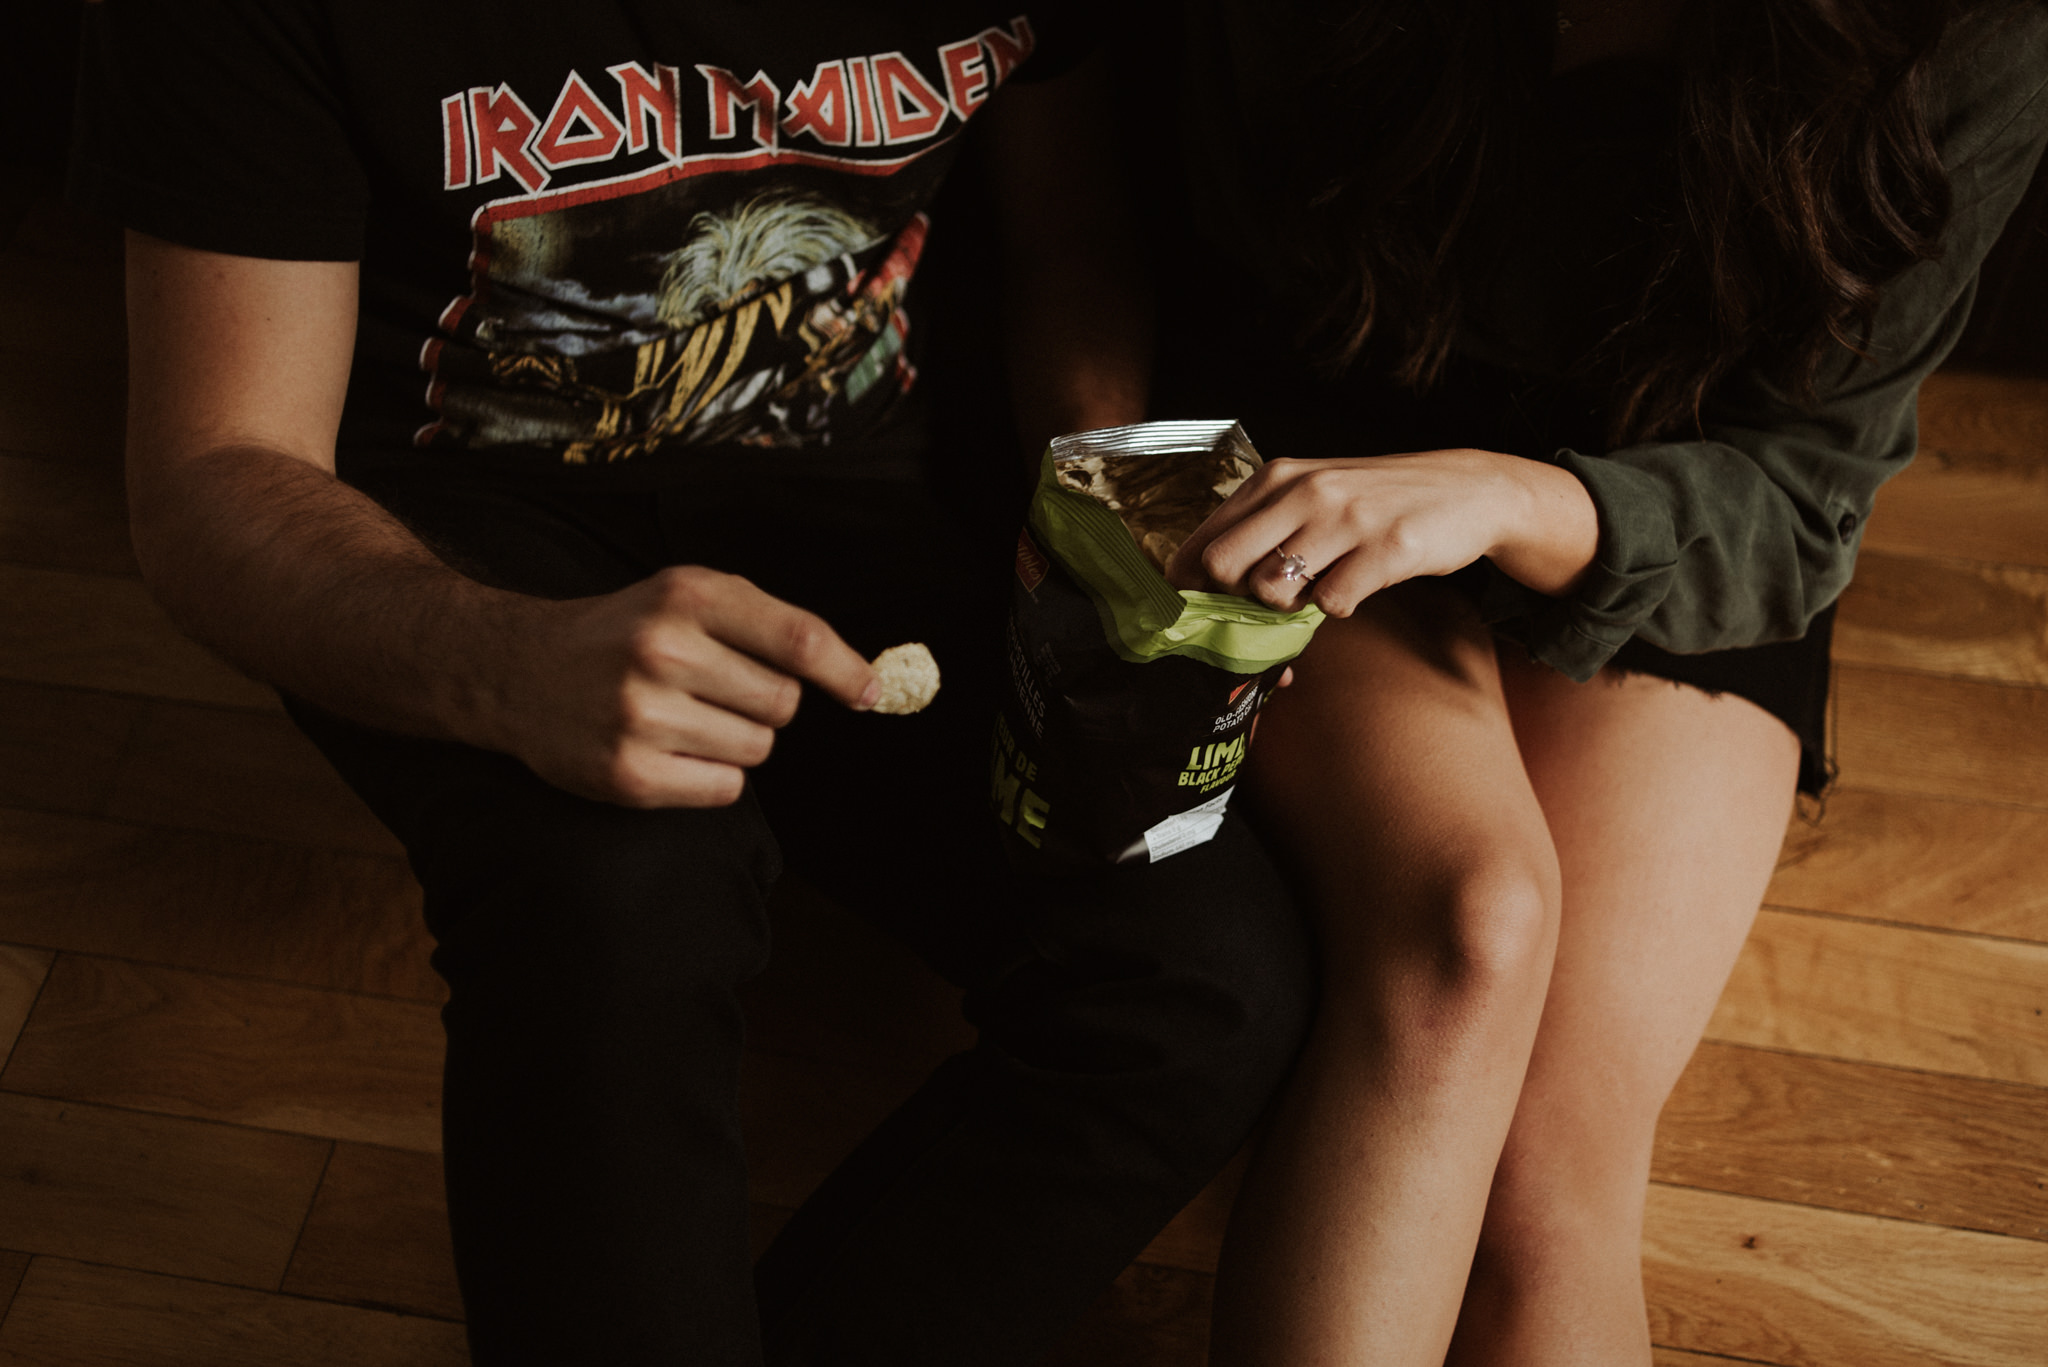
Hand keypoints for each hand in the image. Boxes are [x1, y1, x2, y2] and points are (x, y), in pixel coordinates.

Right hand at [491, 566, 878, 807]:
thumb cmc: (624, 632)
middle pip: (783, 703)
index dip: (845, 670)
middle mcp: (663, 650)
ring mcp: (641, 715)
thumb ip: (771, 625)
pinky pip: (725, 788)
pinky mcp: (628, 773)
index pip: (796, 639)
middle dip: (763, 702)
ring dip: (736, 740)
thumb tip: (866, 681)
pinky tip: (667, 750)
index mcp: (686, 596)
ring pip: (758, 749)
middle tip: (710, 688)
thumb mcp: (686, 597)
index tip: (870, 693)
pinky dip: (710, 776)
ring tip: (682, 716)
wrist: (517, 671)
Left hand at [1165, 449, 1599, 615]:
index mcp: (1277, 479)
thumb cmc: (1377, 500)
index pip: (1202, 542)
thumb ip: (1262, 526)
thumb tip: (1203, 579)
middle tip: (1270, 603)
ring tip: (1320, 589)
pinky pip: (1333, 604)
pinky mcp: (1385, 549)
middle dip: (1238, 600)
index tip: (1206, 609)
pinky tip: (1357, 586)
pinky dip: (1339, 609)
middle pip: (1225, 567)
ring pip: (1274, 590)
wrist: (1468, 491)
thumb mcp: (1312, 495)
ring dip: (1291, 608)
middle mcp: (1305, 492)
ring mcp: (1345, 519)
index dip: (1193, 587)